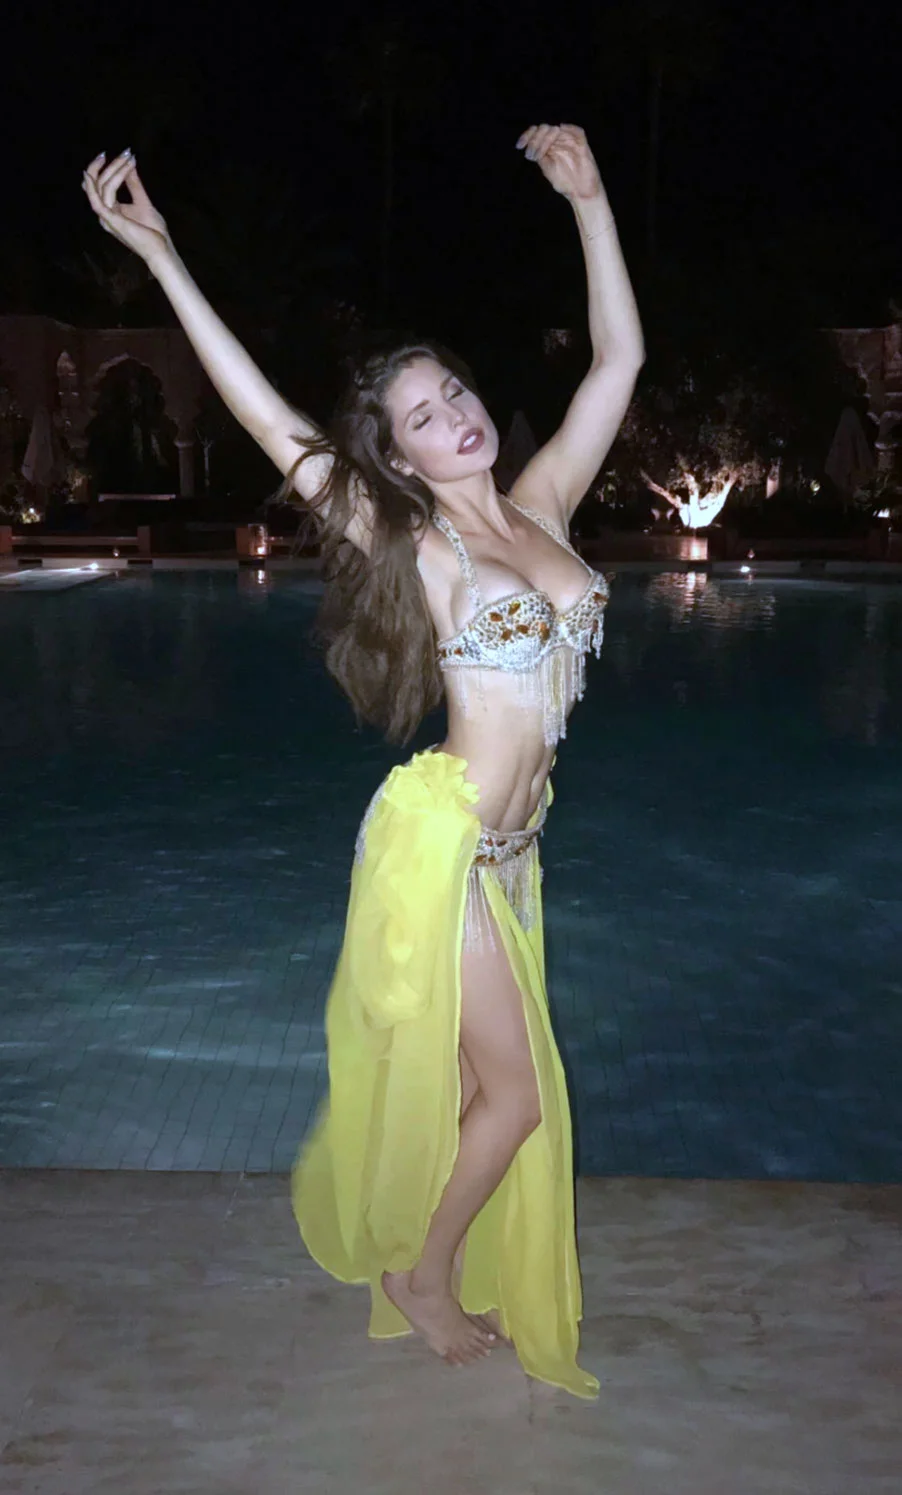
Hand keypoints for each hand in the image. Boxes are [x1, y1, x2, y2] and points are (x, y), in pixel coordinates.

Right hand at [82, 151, 172, 265]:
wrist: (161, 250)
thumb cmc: (154, 231)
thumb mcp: (143, 201)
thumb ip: (134, 184)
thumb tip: (129, 165)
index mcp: (109, 210)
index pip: (96, 185)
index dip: (103, 167)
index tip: (122, 154)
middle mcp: (104, 213)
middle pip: (95, 182)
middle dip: (108, 164)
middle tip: (124, 152)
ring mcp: (106, 217)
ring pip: (101, 185)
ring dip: (114, 168)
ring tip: (128, 158)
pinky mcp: (111, 220)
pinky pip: (105, 195)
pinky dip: (111, 178)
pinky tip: (116, 168)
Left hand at [516, 123, 601, 201]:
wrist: (581, 193)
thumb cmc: (565, 183)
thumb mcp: (547, 170)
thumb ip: (540, 157)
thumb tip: (530, 148)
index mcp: (549, 146)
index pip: (537, 133)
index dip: (527, 136)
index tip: (519, 146)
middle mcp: (559, 141)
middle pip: (545, 129)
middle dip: (535, 140)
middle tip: (532, 155)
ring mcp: (570, 142)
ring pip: (557, 130)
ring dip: (547, 138)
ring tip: (540, 153)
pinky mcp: (582, 146)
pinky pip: (578, 132)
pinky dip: (569, 128)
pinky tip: (560, 129)